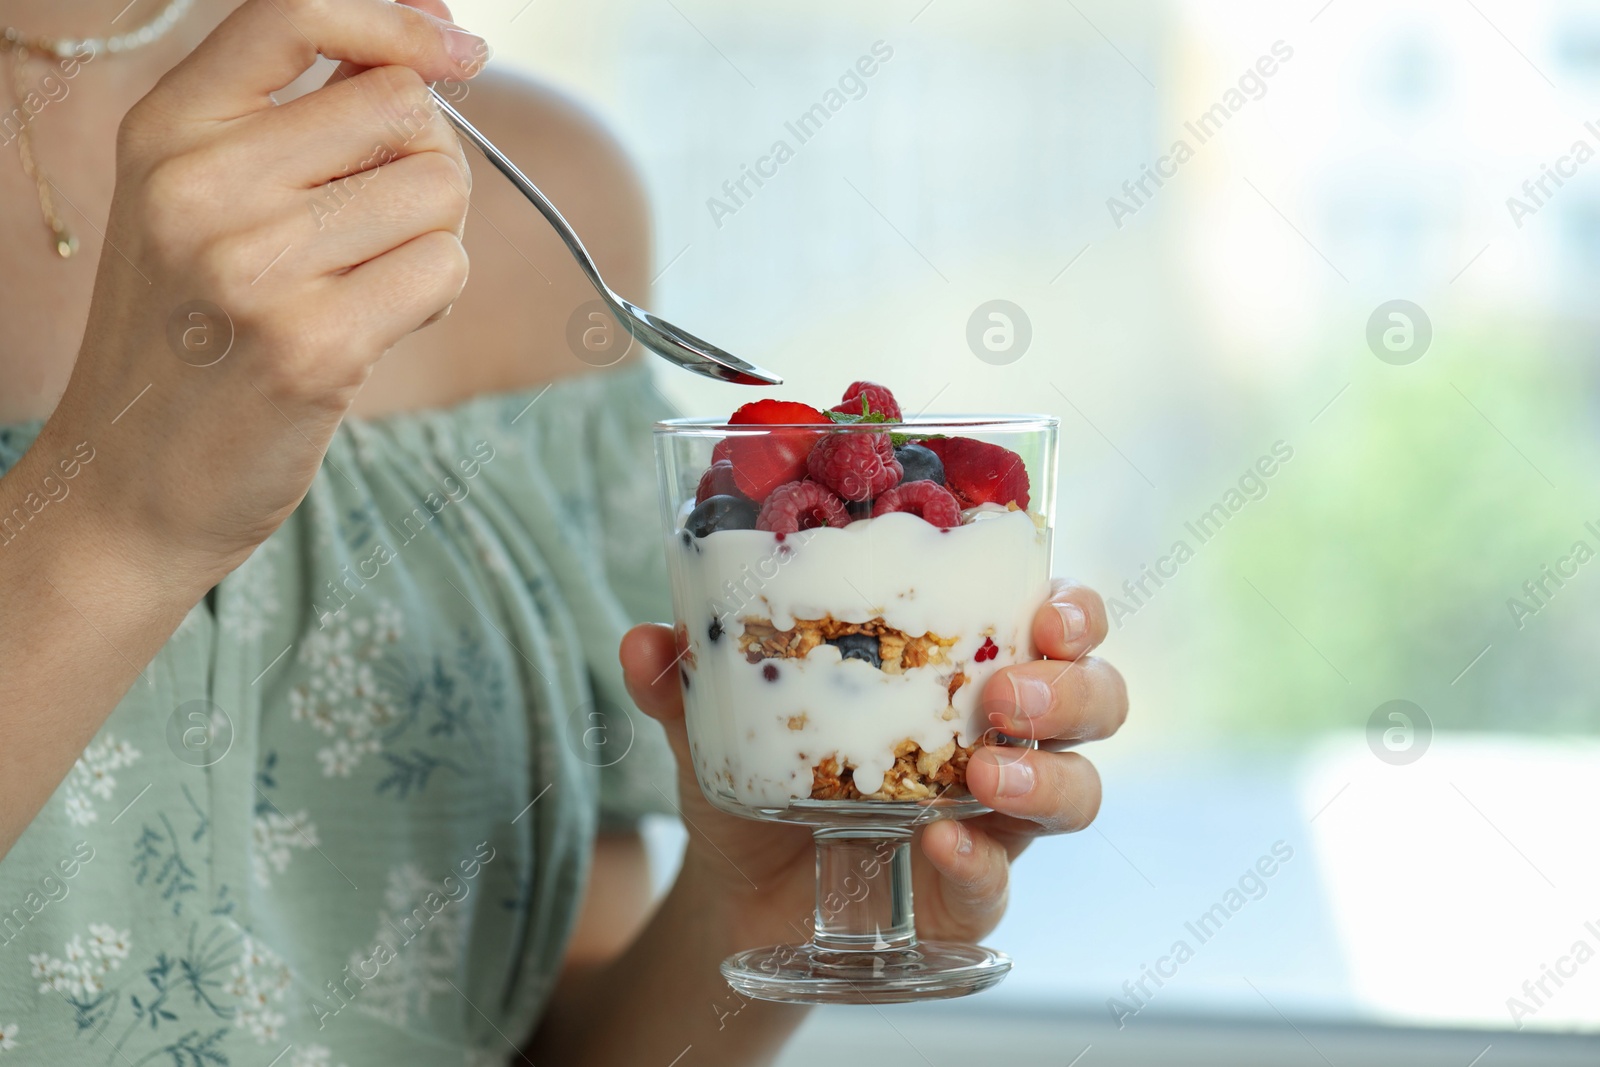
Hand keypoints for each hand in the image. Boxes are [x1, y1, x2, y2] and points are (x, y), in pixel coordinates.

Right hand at [44, 0, 482, 589]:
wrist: (131, 482)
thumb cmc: (195, 334)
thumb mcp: (206, 202)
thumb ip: (304, 115)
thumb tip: (438, 37)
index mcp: (167, 130)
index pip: (294, 14)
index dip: (400, 22)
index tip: (463, 52)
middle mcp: (199, 186)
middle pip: (402, 108)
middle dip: (427, 160)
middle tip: (385, 224)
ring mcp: (253, 267)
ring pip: (438, 189)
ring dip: (431, 237)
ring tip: (365, 285)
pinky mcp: (313, 345)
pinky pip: (443, 269)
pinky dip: (433, 297)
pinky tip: (374, 330)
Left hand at [619, 579, 1127, 945]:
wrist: (739, 897)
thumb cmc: (763, 781)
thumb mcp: (720, 723)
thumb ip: (687, 685)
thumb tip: (647, 642)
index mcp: (957, 672)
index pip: (1053, 625)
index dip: (1074, 610)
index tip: (1050, 604)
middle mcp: (998, 740)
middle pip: (1094, 704)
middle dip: (1073, 687)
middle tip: (1009, 687)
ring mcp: (992, 823)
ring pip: (1079, 791)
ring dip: (1046, 773)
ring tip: (985, 769)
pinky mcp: (969, 897)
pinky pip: (1000, 883)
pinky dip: (977, 862)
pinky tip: (939, 847)